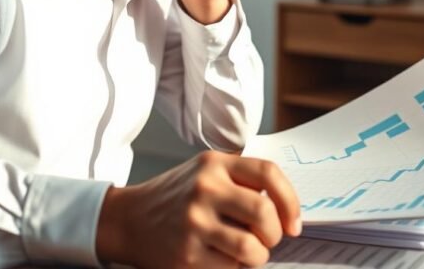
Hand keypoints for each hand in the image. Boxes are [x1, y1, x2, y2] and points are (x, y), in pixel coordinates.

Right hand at [95, 150, 301, 267]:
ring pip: (252, 248)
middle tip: (269, 238)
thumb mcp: (205, 173)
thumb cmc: (177, 197)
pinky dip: (234, 267)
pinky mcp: (187, 254)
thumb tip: (286, 209)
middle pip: (263, 213)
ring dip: (258, 255)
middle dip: (275, 233)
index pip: (268, 173)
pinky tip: (220, 257)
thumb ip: (241, 181)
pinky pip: (231, 267)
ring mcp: (194, 222)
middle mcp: (204, 189)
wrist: (129, 219)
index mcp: (214, 164)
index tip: (294, 222)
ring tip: (246, 251)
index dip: (290, 200)